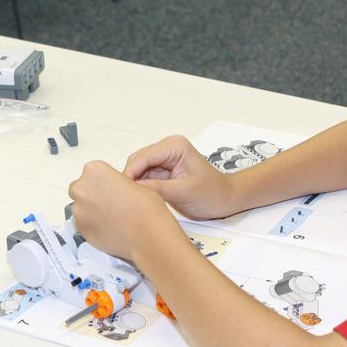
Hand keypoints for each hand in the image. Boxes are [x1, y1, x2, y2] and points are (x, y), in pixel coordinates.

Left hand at [67, 161, 177, 260]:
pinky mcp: (80, 229)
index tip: (110, 189)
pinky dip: (90, 225)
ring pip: (79, 208)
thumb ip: (114, 182)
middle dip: (90, 195)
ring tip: (109, 218)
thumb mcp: (132, 182)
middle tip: (108, 203)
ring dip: (89, 211)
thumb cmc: (146, 206)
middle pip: (79, 188)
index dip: (102, 181)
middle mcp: (82, 188)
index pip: (91, 172)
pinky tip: (106, 228)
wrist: (148, 234)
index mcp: (95, 170)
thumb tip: (111, 190)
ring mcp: (78, 210)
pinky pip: (81, 224)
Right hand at [122, 135, 237, 219]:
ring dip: (133, 183)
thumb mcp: (184, 192)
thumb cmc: (212, 194)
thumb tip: (133, 189)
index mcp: (174, 146)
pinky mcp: (162, 171)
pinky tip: (135, 199)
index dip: (130, 173)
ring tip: (126, 200)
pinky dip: (139, 187)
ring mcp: (164, 159)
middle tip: (121, 198)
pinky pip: (143, 177)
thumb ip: (158, 189)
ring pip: (138, 169)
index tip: (121, 191)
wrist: (225, 200)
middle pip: (137, 161)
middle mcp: (167, 148)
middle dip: (129, 178)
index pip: (144, 157)